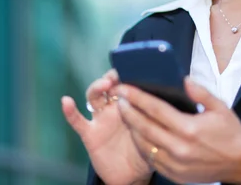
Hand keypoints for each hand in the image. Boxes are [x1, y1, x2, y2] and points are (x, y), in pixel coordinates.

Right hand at [61, 69, 151, 184]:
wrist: (132, 176)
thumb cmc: (147, 149)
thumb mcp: (156, 130)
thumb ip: (158, 116)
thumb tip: (173, 98)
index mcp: (131, 105)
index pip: (128, 83)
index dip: (129, 74)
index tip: (135, 66)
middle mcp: (114, 108)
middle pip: (109, 85)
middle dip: (113, 76)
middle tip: (120, 73)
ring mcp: (101, 119)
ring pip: (94, 97)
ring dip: (97, 87)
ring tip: (105, 84)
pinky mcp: (90, 134)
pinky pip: (77, 121)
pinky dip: (70, 111)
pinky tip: (66, 101)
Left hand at [116, 77, 240, 184]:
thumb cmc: (230, 133)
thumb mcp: (220, 107)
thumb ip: (199, 92)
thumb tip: (182, 78)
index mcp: (189, 129)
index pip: (156, 110)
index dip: (138, 97)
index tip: (125, 87)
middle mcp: (179, 148)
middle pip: (145, 127)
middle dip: (128, 111)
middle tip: (119, 98)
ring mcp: (175, 164)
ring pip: (144, 144)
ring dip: (132, 128)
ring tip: (125, 113)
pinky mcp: (175, 174)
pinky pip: (151, 159)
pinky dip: (142, 145)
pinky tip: (138, 133)